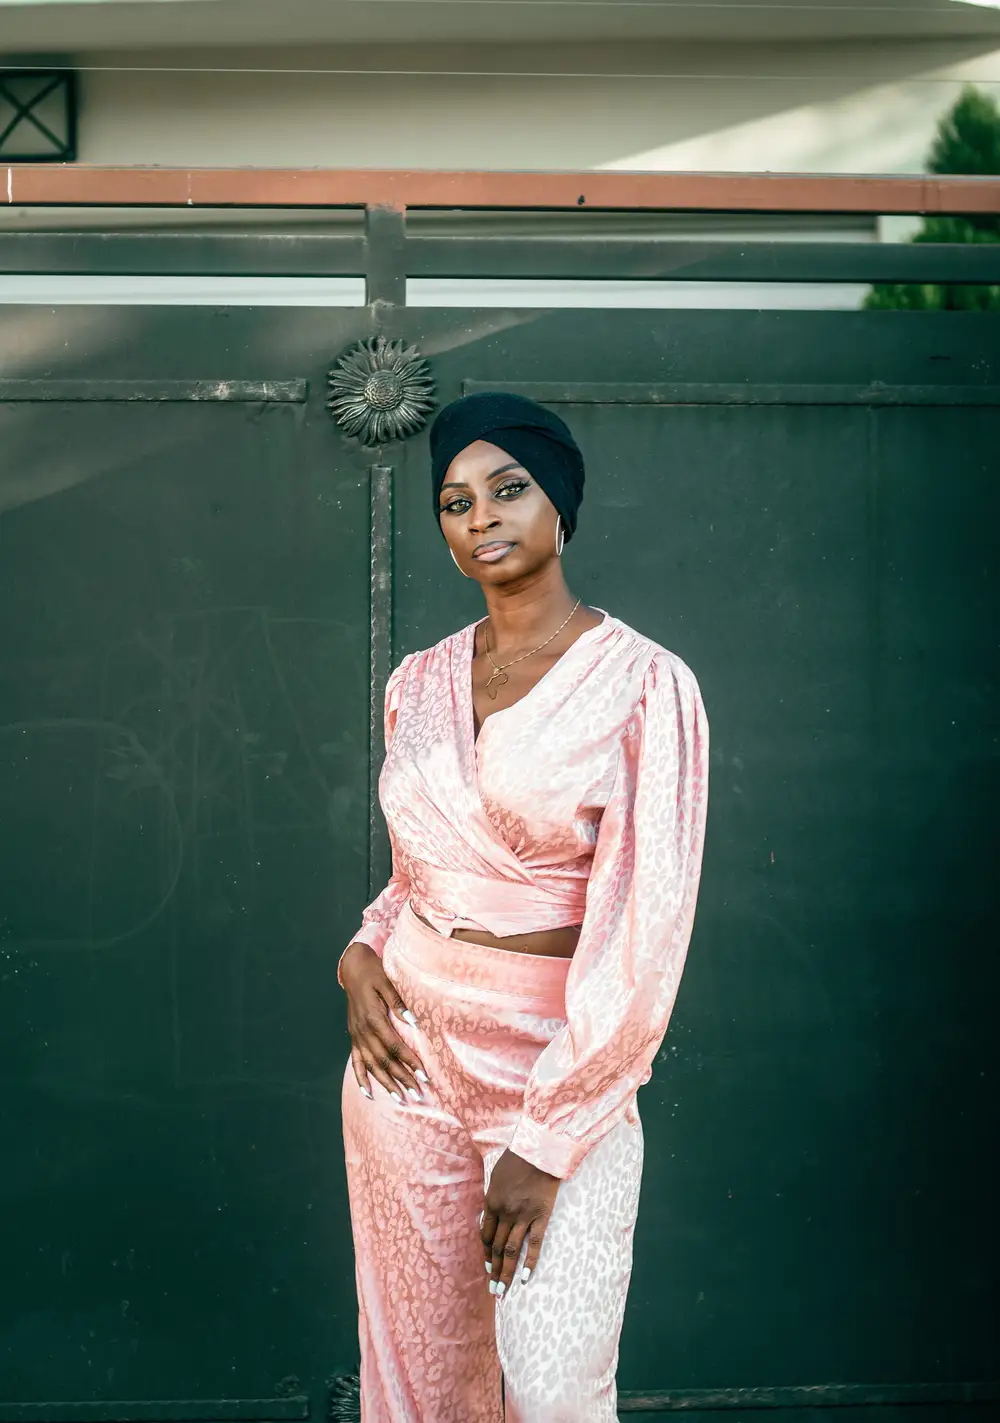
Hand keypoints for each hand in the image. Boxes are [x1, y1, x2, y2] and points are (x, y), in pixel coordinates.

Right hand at [340, 941, 428, 1102]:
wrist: (353, 969)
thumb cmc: (374, 973)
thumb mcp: (388, 981)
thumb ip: (398, 1002)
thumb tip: (413, 1021)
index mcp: (374, 1018)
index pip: (395, 1046)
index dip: (410, 1062)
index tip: (424, 1075)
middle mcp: (363, 1031)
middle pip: (385, 1060)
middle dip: (402, 1079)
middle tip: (418, 1095)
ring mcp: (357, 1036)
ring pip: (372, 1065)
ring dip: (386, 1084)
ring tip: (401, 1099)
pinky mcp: (353, 1037)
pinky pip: (356, 1062)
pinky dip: (361, 1079)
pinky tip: (369, 1094)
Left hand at [482, 1149, 559, 1297]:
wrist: (540, 1149)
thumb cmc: (517, 1159)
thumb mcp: (496, 1177)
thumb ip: (493, 1199)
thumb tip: (489, 1217)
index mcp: (492, 1202)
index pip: (485, 1236)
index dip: (486, 1254)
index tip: (487, 1268)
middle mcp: (504, 1213)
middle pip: (496, 1248)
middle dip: (493, 1271)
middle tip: (493, 1291)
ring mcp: (523, 1216)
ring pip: (511, 1251)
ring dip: (506, 1273)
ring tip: (503, 1291)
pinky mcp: (541, 1216)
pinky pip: (534, 1244)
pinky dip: (529, 1262)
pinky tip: (524, 1278)